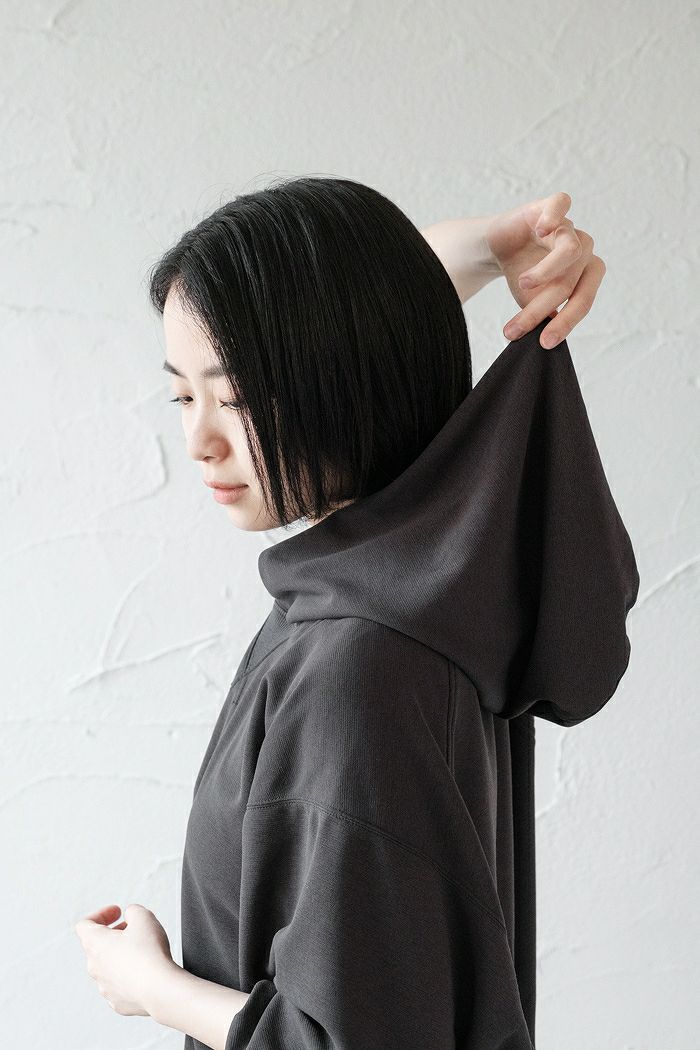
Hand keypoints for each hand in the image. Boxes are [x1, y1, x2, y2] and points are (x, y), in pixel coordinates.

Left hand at [74, 903, 175, 1016]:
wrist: (159, 990)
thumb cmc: (149, 955)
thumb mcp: (143, 917)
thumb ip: (133, 911)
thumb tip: (131, 916)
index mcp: (96, 944)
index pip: (84, 925)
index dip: (101, 914)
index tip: (116, 912)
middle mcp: (95, 967)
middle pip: (97, 946)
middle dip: (114, 934)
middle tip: (132, 929)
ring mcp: (105, 987)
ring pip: (108, 966)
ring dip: (121, 955)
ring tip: (142, 950)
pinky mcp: (117, 1002)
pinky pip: (120, 984)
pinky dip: (129, 975)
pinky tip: (145, 970)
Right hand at [486, 191, 605, 348]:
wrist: (499, 247)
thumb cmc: (522, 273)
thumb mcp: (532, 302)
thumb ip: (543, 317)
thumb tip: (548, 335)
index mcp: (584, 274)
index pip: (583, 300)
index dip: (566, 323)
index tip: (544, 342)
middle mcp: (582, 250)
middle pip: (570, 282)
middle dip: (542, 307)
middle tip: (515, 328)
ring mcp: (567, 226)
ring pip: (569, 251)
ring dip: (545, 273)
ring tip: (521, 284)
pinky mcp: (548, 207)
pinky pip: (561, 203)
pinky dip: (554, 217)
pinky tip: (541, 230)